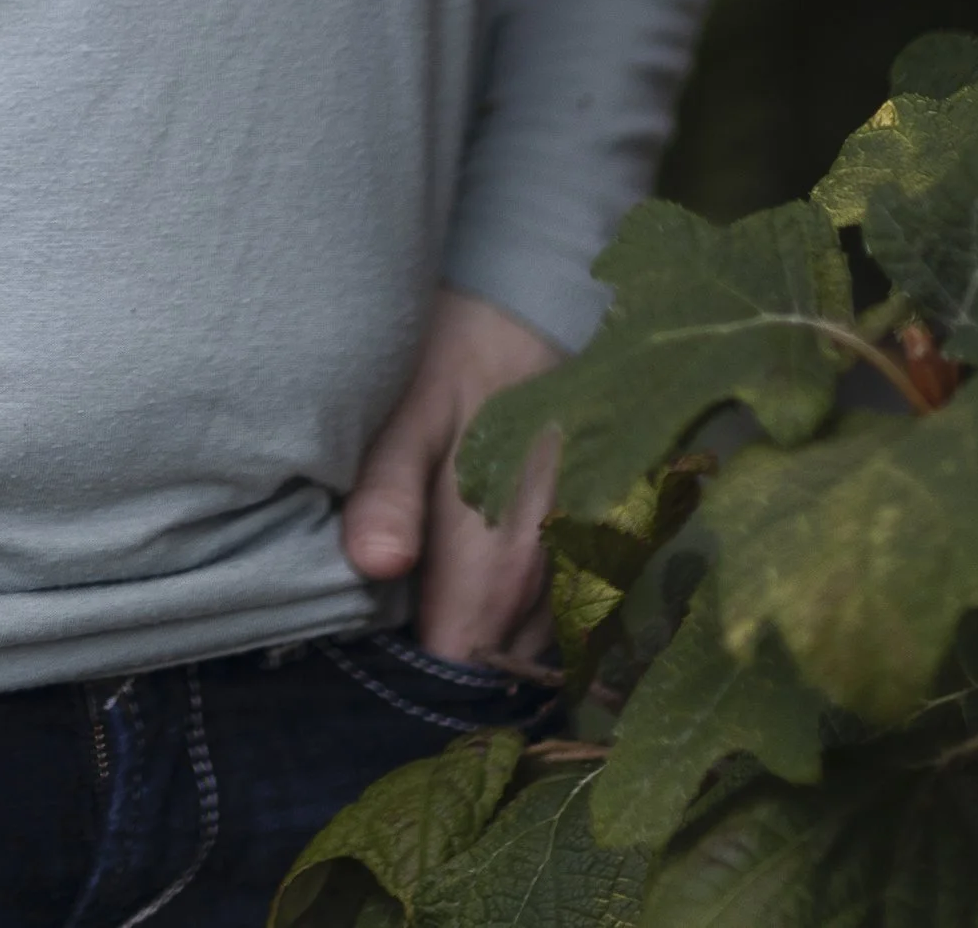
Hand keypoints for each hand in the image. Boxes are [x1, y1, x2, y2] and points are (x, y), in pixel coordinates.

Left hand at [340, 285, 560, 662]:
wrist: (537, 305)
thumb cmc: (459, 357)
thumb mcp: (409, 411)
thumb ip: (388, 491)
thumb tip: (376, 566)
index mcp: (504, 559)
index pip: (461, 666)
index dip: (416, 674)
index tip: (373, 659)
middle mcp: (560, 580)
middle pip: (501, 666)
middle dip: (451, 661)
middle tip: (392, 629)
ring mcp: (590, 571)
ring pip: (538, 645)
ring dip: (492, 638)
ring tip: (433, 604)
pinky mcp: (604, 552)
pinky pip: (568, 613)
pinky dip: (528, 613)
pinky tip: (484, 581)